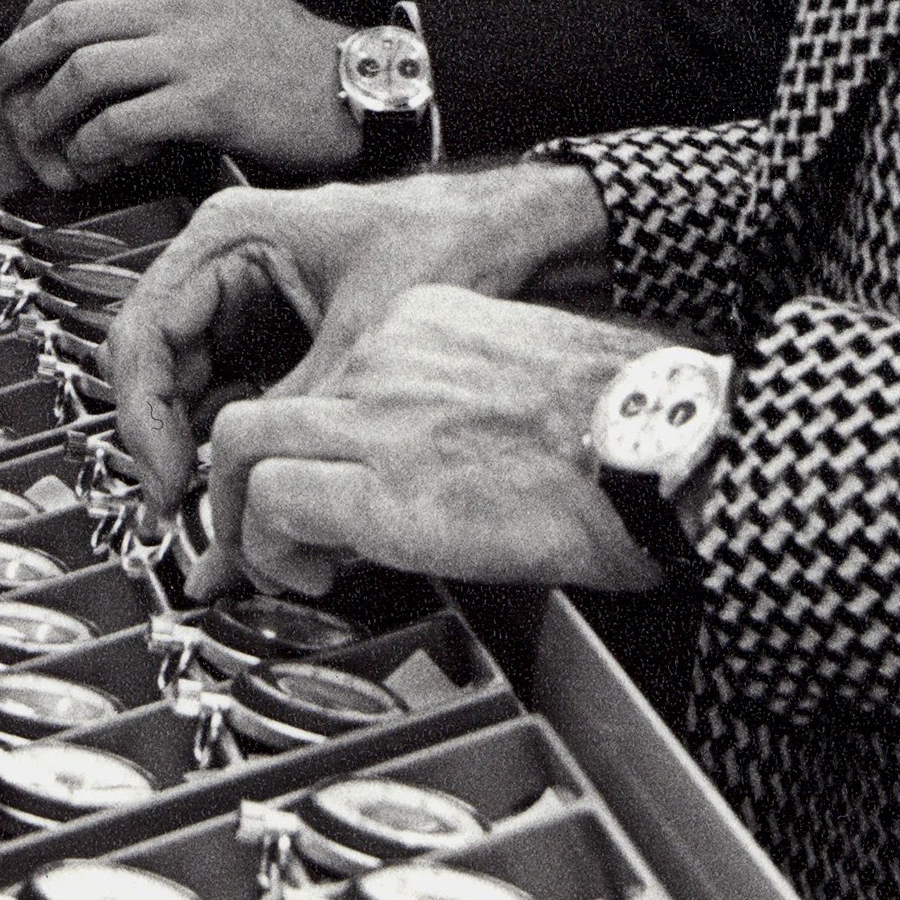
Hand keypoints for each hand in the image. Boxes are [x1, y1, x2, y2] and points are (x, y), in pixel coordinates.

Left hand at [0, 0, 350, 187]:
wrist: (348, 86)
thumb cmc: (280, 47)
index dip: (32, 16)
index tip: (18, 47)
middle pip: (66, 23)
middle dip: (18, 60)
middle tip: (2, 91)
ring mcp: (194, 50)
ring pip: (84, 73)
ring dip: (49, 110)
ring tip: (44, 133)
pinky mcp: (207, 104)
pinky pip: (120, 124)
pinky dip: (92, 145)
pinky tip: (92, 158)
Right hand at [106, 163, 613, 508]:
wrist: (512, 230)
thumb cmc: (447, 238)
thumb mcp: (362, 331)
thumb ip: (296, 403)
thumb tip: (250, 482)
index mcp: (229, 233)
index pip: (144, 334)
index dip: (144, 418)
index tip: (168, 479)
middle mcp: (225, 259)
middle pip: (154, 363)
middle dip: (162, 441)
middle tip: (183, 509)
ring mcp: (246, 295)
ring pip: (186, 383)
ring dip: (193, 445)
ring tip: (219, 507)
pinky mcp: (272, 329)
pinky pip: (228, 387)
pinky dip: (230, 435)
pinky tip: (251, 477)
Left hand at [200, 287, 675, 595]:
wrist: (658, 448)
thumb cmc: (626, 430)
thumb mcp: (525, 383)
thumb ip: (457, 406)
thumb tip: (429, 471)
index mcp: (427, 323)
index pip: (328, 375)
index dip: (309, 444)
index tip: (319, 488)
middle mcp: (387, 358)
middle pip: (262, 408)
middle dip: (240, 481)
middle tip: (258, 532)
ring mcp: (376, 417)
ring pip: (241, 447)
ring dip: (243, 518)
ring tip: (279, 564)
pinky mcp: (379, 488)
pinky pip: (273, 505)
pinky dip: (269, 548)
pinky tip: (309, 576)